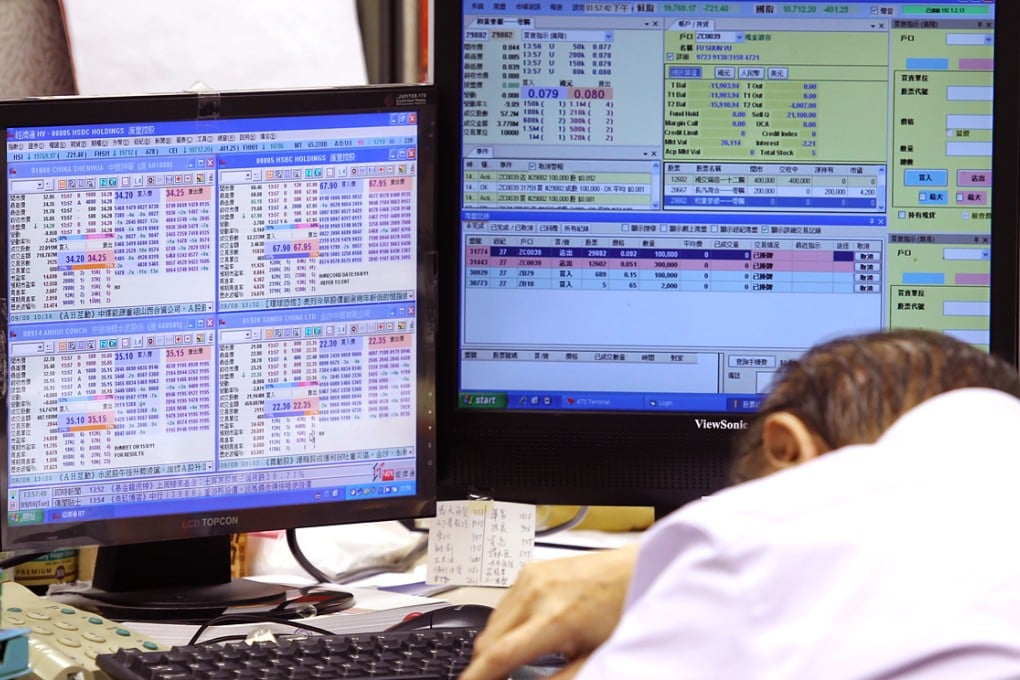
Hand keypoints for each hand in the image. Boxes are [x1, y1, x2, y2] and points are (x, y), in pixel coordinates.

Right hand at [461, 544, 637, 679]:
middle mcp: (537, 592)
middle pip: (488, 639)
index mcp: (556, 617)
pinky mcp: (531, 568)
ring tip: (515, 660)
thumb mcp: (596, 655)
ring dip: (495, 644)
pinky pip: (503, 603)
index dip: (477, 677)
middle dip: (487, 665)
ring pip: (492, 621)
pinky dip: (505, 624)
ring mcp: (531, 576)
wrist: (636, 569)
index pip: (500, 655)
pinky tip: (523, 633)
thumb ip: (562, 679)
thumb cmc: (624, 608)